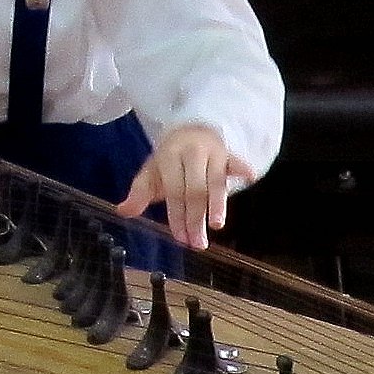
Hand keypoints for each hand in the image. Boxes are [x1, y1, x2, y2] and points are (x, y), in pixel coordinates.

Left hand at [118, 123, 248, 245]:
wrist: (190, 130)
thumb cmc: (170, 160)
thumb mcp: (151, 173)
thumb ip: (140, 193)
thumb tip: (124, 211)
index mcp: (169, 156)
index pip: (174, 191)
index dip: (177, 215)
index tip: (181, 238)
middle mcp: (191, 153)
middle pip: (195, 190)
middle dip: (195, 219)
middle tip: (198, 244)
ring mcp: (212, 152)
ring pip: (216, 181)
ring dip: (218, 205)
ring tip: (217, 225)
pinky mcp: (229, 153)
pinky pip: (236, 161)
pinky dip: (243, 168)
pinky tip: (250, 177)